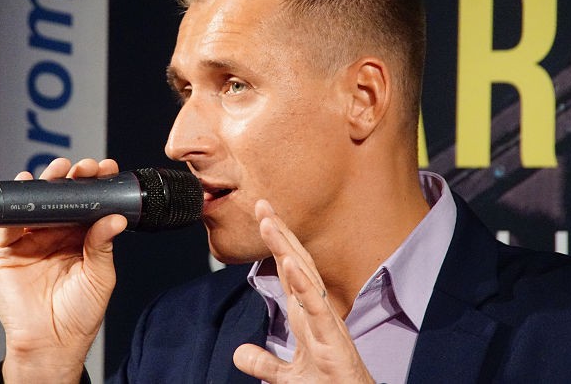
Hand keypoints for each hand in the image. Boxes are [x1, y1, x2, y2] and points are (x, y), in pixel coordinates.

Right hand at [0, 158, 127, 382]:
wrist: (50, 343)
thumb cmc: (79, 315)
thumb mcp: (99, 277)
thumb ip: (102, 245)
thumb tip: (116, 217)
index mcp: (83, 239)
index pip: (89, 204)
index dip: (96, 184)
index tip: (105, 168)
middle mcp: (57, 235)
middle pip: (63, 198)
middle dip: (72, 178)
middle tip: (82, 167)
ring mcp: (32, 241)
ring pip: (37, 204)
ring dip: (45, 183)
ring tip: (57, 170)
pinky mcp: (9, 251)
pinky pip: (9, 223)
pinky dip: (14, 204)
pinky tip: (24, 186)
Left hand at [233, 199, 373, 383]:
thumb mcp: (286, 377)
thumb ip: (263, 363)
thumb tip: (238, 354)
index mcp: (305, 315)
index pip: (287, 271)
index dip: (275, 244)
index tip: (262, 216)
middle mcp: (315, 311)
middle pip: (296, 264)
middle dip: (279, 233)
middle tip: (262, 204)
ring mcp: (325, 322)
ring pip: (305, 277)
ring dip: (286, 248)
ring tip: (269, 222)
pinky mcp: (332, 339)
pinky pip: (316, 306)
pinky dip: (303, 283)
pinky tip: (290, 263)